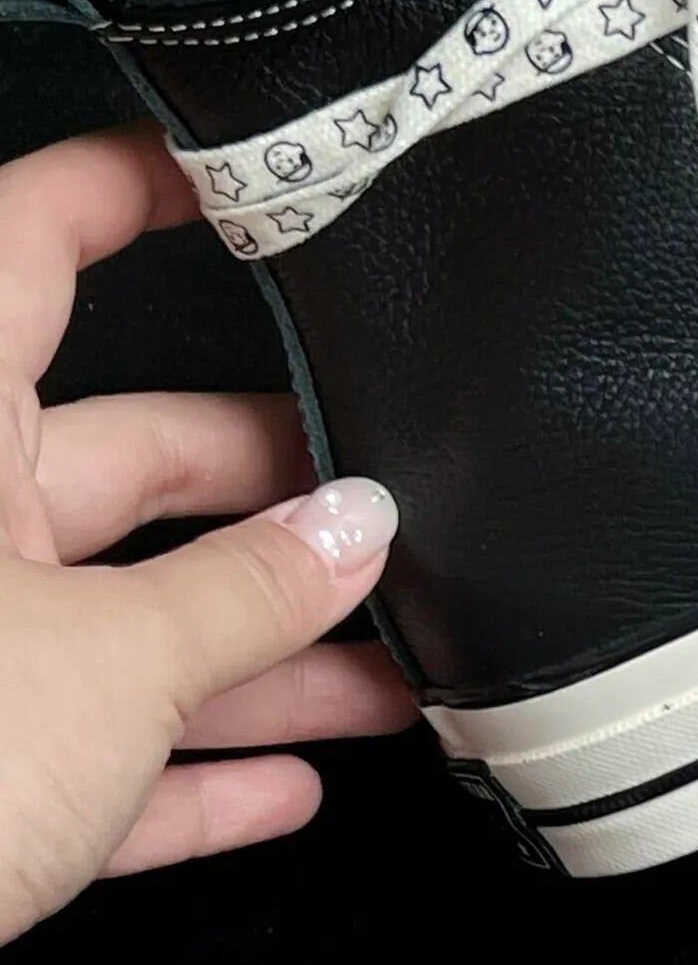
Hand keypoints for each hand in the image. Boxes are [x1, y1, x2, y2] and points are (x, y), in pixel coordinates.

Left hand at [0, 129, 413, 946]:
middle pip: (124, 460)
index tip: (232, 178)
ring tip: (394, 680)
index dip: (131, 192)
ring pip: (126, 620)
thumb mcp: (113, 663)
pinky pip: (93, 752)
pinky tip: (285, 787)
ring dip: (265, 655)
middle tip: (392, 517)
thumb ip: (247, 594)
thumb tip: (352, 530)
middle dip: (273, 495)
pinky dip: (189, 771)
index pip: (34, 246)